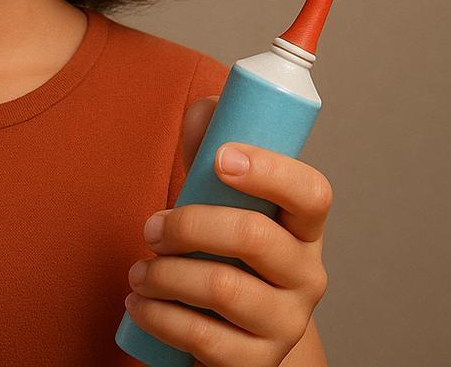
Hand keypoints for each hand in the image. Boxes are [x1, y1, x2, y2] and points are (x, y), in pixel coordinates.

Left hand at [125, 97, 330, 366]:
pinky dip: (158, 316)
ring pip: (223, 287)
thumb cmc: (224, 248)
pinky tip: (140, 304)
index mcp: (303, 226)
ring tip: (138, 272)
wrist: (232, 330)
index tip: (221, 157)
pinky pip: (203, 338)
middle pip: (253, 235)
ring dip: (164, 274)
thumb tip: (205, 108)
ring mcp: (286, 322)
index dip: (270, 170)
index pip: (312, 191)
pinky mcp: (257, 364)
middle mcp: (307, 275)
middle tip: (150, 229)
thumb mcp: (219, 198)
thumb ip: (211, 148)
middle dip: (187, 224)